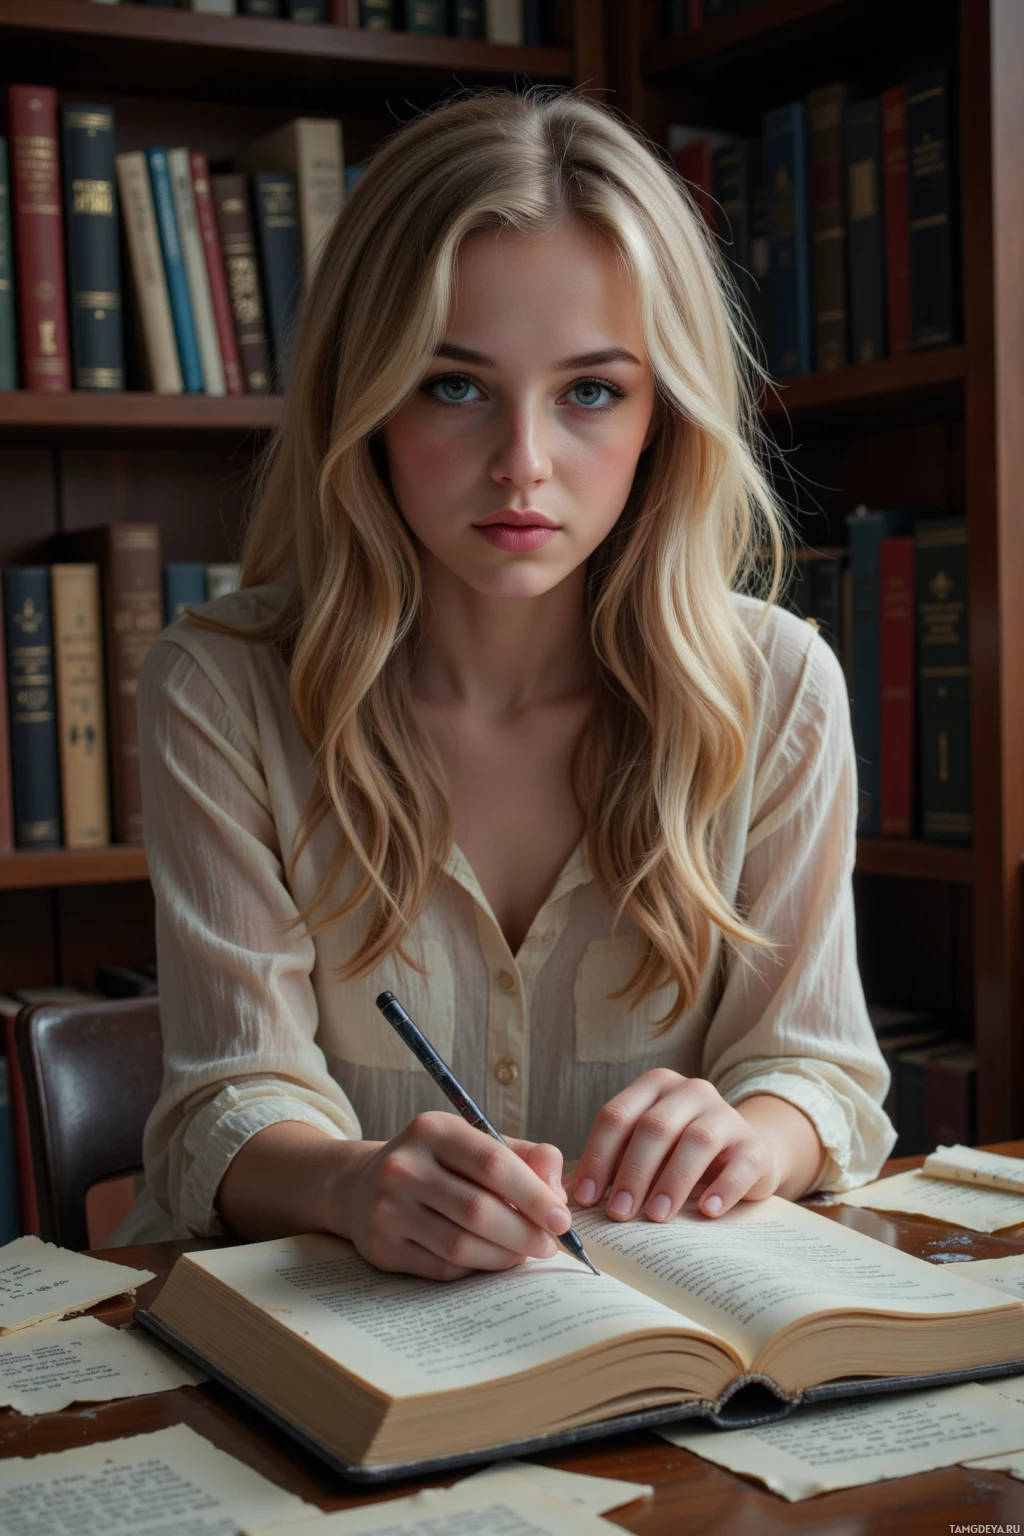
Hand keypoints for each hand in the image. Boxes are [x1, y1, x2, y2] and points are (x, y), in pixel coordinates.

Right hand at [338, 1111, 571, 1280]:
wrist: (361, 1185)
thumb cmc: (437, 1164)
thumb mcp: (474, 1143)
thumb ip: (525, 1158)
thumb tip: (559, 1193)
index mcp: (433, 1130)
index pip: (493, 1163)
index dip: (534, 1194)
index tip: (561, 1218)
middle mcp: (404, 1166)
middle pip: (478, 1209)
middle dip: (524, 1232)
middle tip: (549, 1244)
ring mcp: (388, 1209)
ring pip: (461, 1244)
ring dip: (504, 1255)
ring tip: (524, 1253)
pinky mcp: (383, 1247)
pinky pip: (443, 1267)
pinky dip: (477, 1267)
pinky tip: (491, 1259)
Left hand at [571, 1069, 782, 1221]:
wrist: (742, 1157)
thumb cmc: (676, 1156)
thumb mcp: (640, 1152)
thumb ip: (604, 1166)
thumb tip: (560, 1196)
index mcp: (653, 1087)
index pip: (616, 1116)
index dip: (597, 1157)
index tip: (586, 1198)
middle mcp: (690, 1091)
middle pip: (654, 1127)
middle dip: (632, 1172)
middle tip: (619, 1213)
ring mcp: (726, 1115)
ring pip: (696, 1141)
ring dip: (673, 1181)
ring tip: (657, 1216)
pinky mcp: (754, 1146)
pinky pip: (740, 1163)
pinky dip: (723, 1187)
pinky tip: (707, 1211)